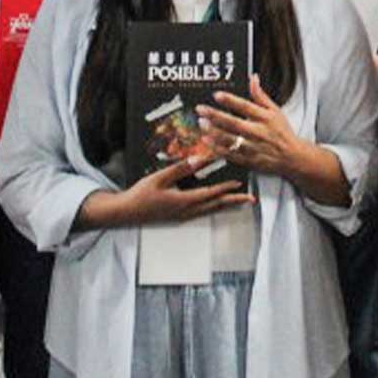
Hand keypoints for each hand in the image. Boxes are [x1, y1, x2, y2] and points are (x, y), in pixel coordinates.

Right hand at [107, 157, 254, 227]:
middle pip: (216, 206)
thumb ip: (181, 168)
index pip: (211, 194)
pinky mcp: (179, 217)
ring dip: (226, 205)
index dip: (227, 188)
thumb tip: (199, 160)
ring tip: (239, 202)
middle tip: (250, 199)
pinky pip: (202, 213)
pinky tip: (216, 205)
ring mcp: (183, 216)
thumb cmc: (141, 194)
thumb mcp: (160, 177)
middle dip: (234, 201)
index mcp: (184, 201)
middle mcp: (187, 212)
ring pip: (211, 211)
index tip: (240, 183)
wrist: (127, 213)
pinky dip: (214, 207)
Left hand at [199, 75, 314, 180]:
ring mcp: (253, 147)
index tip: (217, 95)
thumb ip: (260, 95)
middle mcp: (258, 132)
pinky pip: (230, 154)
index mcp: (265, 118)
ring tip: (202, 124)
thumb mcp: (275, 110)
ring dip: (214, 132)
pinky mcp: (249, 160)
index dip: (231, 100)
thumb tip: (253, 77)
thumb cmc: (282, 132)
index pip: (246, 107)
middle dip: (216, 116)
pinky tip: (207, 141)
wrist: (292, 157)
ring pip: (230, 140)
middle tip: (201, 110)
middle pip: (234, 123)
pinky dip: (218, 148)